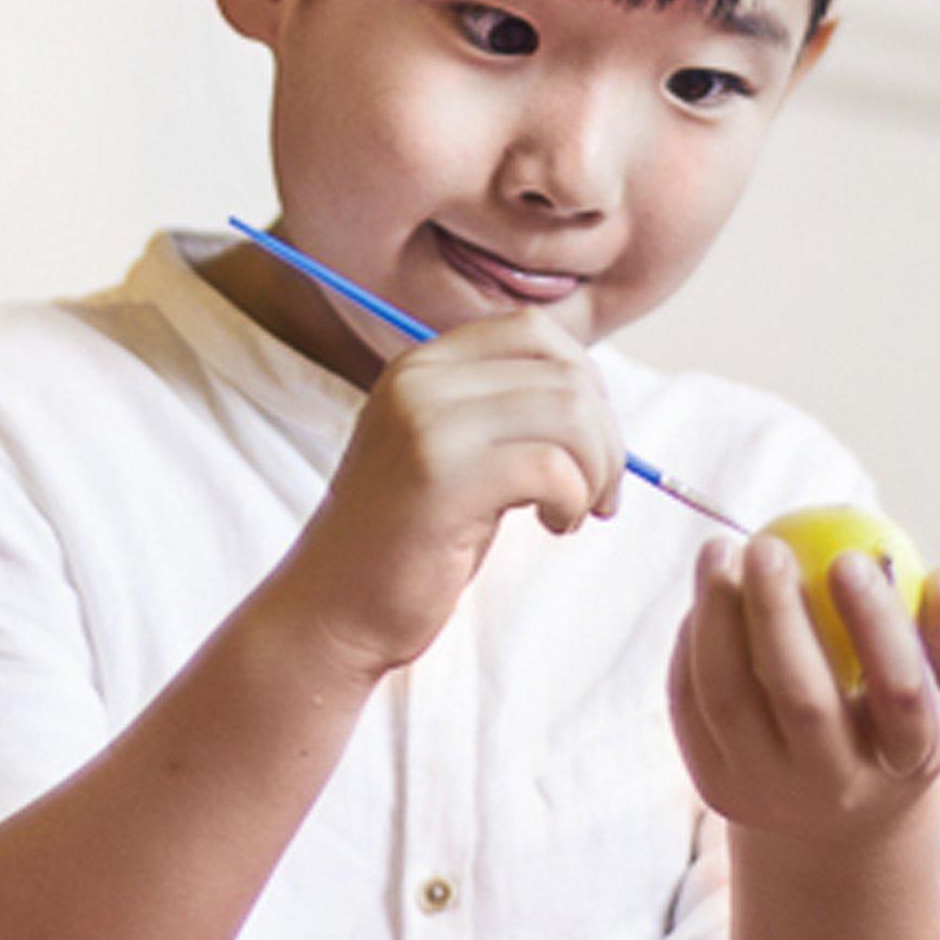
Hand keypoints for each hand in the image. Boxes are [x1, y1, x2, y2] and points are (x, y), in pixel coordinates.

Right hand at [270, 310, 620, 679]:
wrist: (333, 607)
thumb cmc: (408, 540)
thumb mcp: (449, 451)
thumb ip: (500, 410)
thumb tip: (595, 394)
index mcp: (422, 366)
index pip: (534, 332)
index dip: (584, 383)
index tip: (587, 444)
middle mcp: (419, 379)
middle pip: (566, 373)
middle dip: (607, 438)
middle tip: (598, 494)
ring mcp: (426, 423)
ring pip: (570, 413)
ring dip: (596, 471)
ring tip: (573, 512)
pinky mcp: (440, 478)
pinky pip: (553, 466)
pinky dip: (573, 499)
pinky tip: (553, 525)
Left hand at [670, 533, 939, 849]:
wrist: (833, 811)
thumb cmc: (895, 717)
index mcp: (906, 758)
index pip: (899, 692)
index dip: (877, 622)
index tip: (850, 557)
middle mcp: (836, 787)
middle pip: (802, 700)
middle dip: (779, 614)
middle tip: (767, 545)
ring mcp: (766, 792)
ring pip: (727, 699)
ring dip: (716, 616)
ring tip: (720, 551)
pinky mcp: (711, 784)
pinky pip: (688, 702)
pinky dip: (690, 642)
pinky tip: (706, 596)